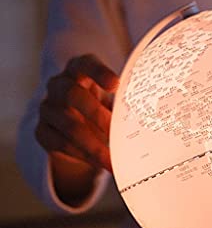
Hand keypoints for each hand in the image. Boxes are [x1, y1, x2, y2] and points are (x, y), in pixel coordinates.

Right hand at [35, 54, 118, 204]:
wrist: (78, 126)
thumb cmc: (103, 106)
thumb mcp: (114, 100)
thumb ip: (127, 103)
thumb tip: (152, 118)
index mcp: (80, 70)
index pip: (86, 64)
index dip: (99, 73)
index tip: (116, 85)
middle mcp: (59, 85)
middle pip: (72, 94)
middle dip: (97, 114)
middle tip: (116, 132)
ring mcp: (48, 108)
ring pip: (68, 125)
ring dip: (94, 144)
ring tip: (114, 159)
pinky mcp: (42, 131)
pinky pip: (61, 144)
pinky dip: (84, 155)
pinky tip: (102, 163)